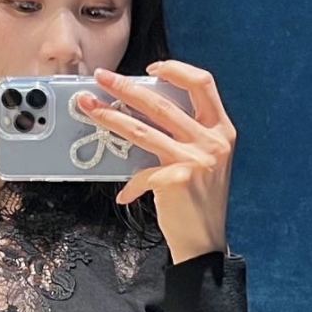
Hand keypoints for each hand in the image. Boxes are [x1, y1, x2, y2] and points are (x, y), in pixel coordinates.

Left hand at [75, 60, 236, 263]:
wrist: (204, 242)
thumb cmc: (199, 202)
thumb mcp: (204, 162)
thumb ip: (186, 136)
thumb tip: (143, 114)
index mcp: (222, 130)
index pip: (203, 84)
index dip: (177, 70)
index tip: (152, 68)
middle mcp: (212, 141)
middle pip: (162, 103)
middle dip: (126, 87)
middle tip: (102, 77)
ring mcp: (196, 160)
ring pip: (142, 131)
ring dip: (110, 118)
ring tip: (89, 109)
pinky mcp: (177, 180)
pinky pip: (141, 175)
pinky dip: (130, 186)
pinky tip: (126, 195)